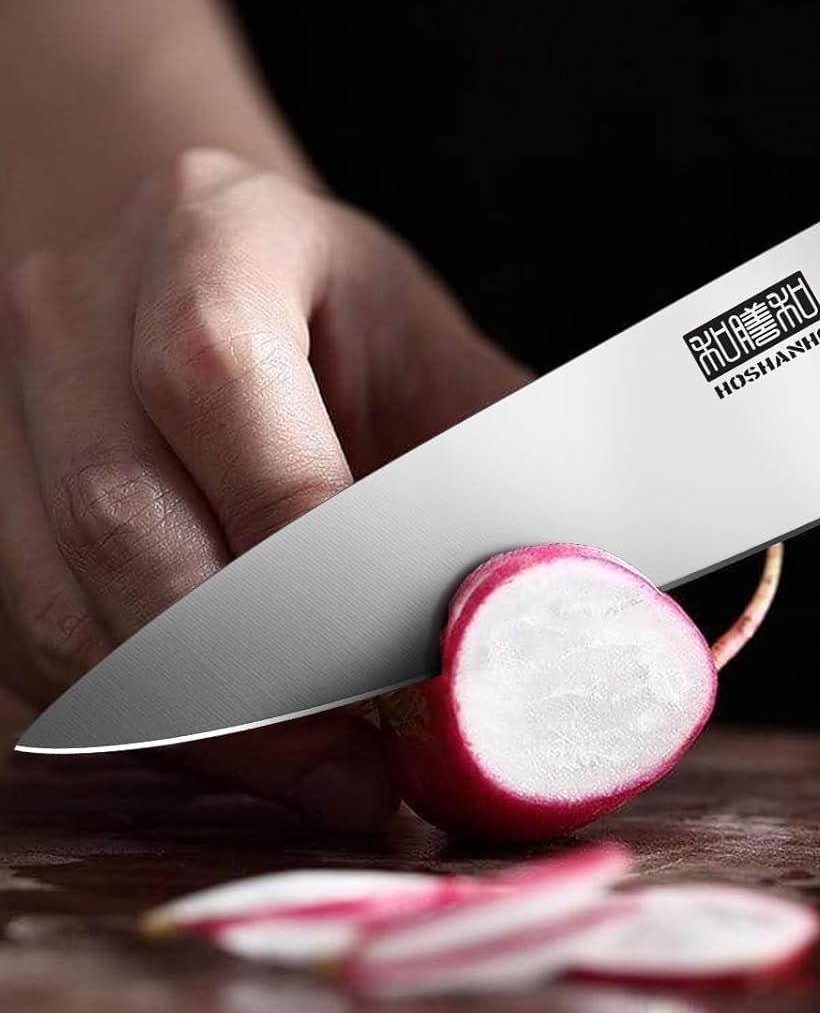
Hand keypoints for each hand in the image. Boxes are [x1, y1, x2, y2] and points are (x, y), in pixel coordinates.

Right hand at [0, 150, 528, 827]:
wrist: (231, 289)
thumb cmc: (359, 335)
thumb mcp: (443, 364)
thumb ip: (499, 473)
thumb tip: (569, 614)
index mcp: (215, 232)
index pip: (217, 376)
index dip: (298, 534)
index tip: (393, 657)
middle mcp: (80, 303)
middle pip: (123, 511)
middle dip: (254, 670)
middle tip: (364, 770)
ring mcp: (8, 401)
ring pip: (63, 601)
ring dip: (200, 721)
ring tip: (327, 781)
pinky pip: (35, 642)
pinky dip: (142, 719)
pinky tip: (247, 752)